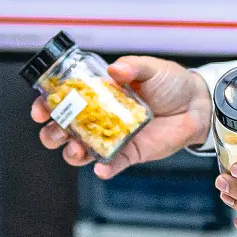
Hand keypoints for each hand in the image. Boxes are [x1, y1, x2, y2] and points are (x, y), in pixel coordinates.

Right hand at [31, 55, 212, 177]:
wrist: (196, 103)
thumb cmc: (170, 82)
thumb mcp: (150, 68)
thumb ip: (132, 67)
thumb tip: (114, 70)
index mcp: (99, 93)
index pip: (65, 100)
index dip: (47, 106)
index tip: (40, 110)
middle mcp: (101, 117)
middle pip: (65, 130)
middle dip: (52, 134)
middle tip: (54, 132)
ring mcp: (113, 137)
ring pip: (82, 151)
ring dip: (72, 153)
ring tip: (76, 150)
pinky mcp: (130, 153)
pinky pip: (112, 164)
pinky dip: (104, 169)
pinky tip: (101, 167)